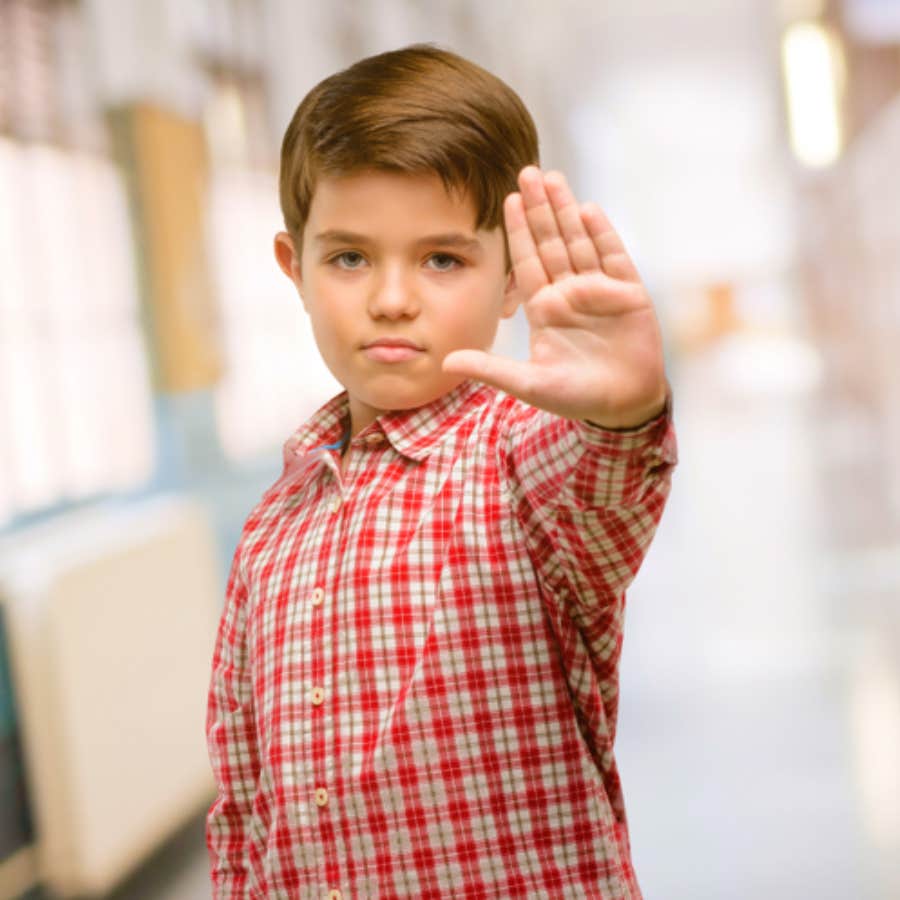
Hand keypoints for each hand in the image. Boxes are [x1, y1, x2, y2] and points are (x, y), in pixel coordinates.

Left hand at [442, 166, 668, 429]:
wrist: (623, 405)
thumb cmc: (576, 396)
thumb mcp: (529, 384)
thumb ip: (491, 369)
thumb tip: (445, 363)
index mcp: (545, 309)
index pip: (527, 262)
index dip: (519, 231)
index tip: (507, 199)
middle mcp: (569, 293)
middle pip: (551, 242)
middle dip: (539, 208)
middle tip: (527, 170)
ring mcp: (598, 290)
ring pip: (579, 241)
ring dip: (566, 210)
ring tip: (553, 177)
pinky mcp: (628, 293)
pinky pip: (613, 257)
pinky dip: (601, 234)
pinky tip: (588, 210)